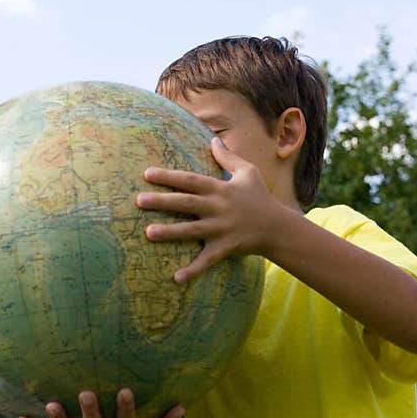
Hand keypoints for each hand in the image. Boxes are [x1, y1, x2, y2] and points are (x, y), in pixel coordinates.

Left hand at [136, 137, 279, 281]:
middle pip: (186, 203)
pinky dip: (193, 270)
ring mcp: (221, 229)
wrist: (278, 227)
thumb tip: (214, 139)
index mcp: (219, 189)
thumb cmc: (259, 197)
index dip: (169, 176)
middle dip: (162, 201)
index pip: (190, 180)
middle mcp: (218, 208)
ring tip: (148, 233)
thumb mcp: (248, 172)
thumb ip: (228, 157)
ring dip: (170, 232)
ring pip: (192, 231)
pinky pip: (207, 260)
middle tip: (138, 200)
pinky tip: (176, 278)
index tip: (146, 174)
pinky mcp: (225, 247)